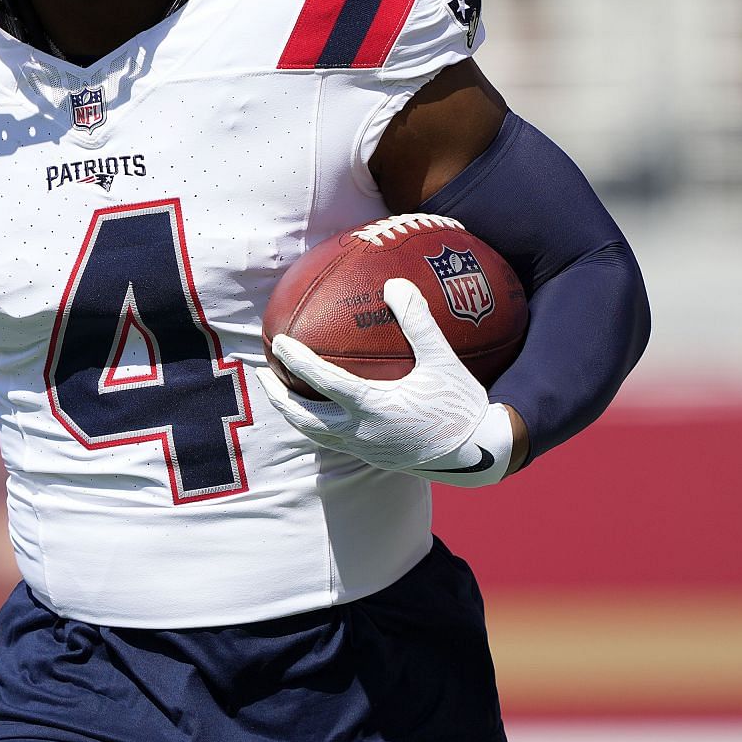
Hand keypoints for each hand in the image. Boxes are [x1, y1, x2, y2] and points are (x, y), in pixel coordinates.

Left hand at [258, 277, 513, 484]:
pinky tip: (318, 410)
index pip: (323, 382)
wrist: (479, 456)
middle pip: (304, 417)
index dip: (297, 361)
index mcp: (373, 407)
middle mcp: (361, 432)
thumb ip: (418, 322)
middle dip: (278, 396)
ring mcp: (365, 449)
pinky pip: (333, 441)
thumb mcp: (443, 361)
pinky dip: (316, 425)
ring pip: (315, 434)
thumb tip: (395, 283)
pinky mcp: (374, 459)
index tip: (279, 342)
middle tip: (262, 373)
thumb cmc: (461, 406)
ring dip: (293, 413)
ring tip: (280, 393)